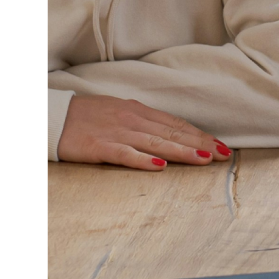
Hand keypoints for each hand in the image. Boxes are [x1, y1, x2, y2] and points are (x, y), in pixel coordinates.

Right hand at [57, 95, 230, 170]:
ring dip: (182, 151)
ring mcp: (117, 133)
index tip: (219, 145)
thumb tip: (168, 129)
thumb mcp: (119, 112)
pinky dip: (144, 160)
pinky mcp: (101, 147)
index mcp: (138, 111)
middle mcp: (133, 120)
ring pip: (156, 143)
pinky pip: (126, 154)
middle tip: (223, 154)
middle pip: (172, 133)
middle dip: (200, 143)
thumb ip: (143, 120)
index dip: (199, 134)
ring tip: (203, 159)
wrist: (54, 116)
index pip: (176, 124)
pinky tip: (160, 167)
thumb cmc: (87, 115)